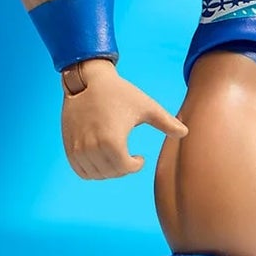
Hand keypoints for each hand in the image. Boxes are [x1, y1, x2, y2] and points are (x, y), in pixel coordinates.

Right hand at [60, 59, 185, 178]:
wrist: (87, 81)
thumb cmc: (119, 93)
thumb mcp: (146, 106)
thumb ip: (166, 122)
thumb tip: (186, 132)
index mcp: (112, 141)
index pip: (125, 168)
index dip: (135, 166)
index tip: (139, 158)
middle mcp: (93, 147)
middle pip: (111, 173)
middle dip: (122, 168)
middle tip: (126, 158)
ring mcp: (78, 148)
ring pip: (96, 174)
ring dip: (107, 171)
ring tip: (114, 157)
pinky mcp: (69, 146)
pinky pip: (80, 170)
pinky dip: (91, 170)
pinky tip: (100, 158)